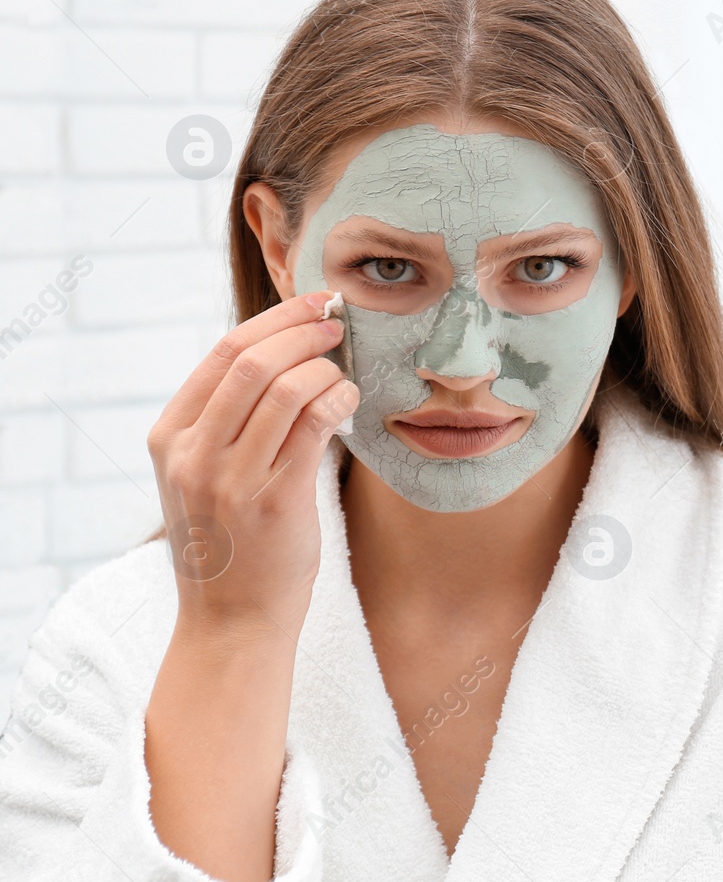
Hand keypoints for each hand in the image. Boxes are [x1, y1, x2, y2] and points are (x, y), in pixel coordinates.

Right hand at [147, 291, 357, 634]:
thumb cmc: (231, 542)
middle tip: (339, 321)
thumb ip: (226, 421)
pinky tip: (350, 398)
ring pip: (286, 388)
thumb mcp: (204, 474)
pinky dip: (338, 398)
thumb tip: (283, 353)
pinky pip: (314, 425)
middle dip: (304, 330)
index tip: (313, 303)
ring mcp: (231, 478)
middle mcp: (193, 454)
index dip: (275, 319)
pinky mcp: (275, 501)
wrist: (231, 621)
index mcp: (170, 437)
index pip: (222, 353)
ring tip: (345, 367)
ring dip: (326, 366)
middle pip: (253, 361)